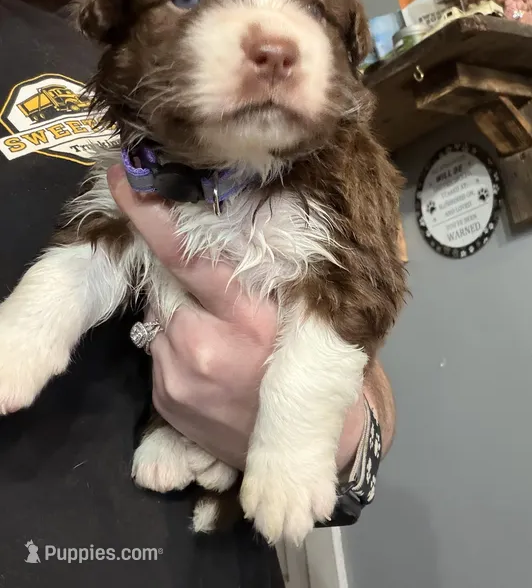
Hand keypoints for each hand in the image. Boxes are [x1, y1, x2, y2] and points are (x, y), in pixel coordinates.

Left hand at [108, 166, 365, 471]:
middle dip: (180, 272)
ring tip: (218, 333)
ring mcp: (179, 374)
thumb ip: (259, 276)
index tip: (123, 178)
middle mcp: (205, 343)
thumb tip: (220, 232)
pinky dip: (174, 342)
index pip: (189, 256)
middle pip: (166, 280)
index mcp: (249, 315)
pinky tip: (207, 360)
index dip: (151, 215)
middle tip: (215, 286)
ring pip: (160, 312)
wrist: (309, 449)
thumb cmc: (310, 366)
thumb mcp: (302, 313)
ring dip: (179, 309)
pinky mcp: (165, 399)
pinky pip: (157, 348)